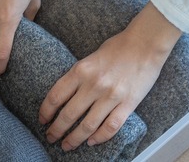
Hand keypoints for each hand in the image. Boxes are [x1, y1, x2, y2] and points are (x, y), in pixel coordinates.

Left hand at [39, 2, 181, 150]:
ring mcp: (111, 96)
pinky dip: (100, 137)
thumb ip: (79, 75)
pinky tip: (92, 141)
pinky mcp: (128, 104)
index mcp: (81, 70)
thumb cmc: (119, 47)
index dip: (46, 112)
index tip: (42, 120)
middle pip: (68, 115)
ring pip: (87, 126)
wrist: (146, 43)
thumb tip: (65, 96)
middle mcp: (94, 84)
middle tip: (51, 137)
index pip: (55, 96)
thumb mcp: (91, 57)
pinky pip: (111, 126)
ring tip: (67, 145)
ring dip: (74, 138)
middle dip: (57, 130)